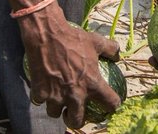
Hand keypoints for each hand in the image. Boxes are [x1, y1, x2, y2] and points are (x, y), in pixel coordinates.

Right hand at [19, 7, 121, 126]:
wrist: (47, 35)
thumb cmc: (73, 38)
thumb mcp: (95, 41)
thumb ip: (110, 49)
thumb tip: (118, 55)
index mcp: (92, 83)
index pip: (110, 103)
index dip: (112, 106)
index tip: (110, 106)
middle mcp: (75, 94)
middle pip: (77, 121)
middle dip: (77, 120)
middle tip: (75, 113)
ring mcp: (56, 96)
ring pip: (55, 113)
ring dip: (57, 108)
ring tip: (57, 100)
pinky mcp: (40, 93)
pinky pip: (41, 101)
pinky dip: (42, 97)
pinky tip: (43, 88)